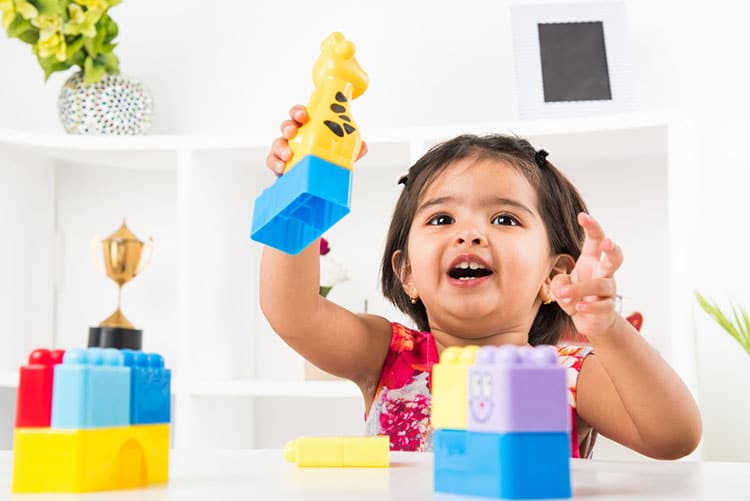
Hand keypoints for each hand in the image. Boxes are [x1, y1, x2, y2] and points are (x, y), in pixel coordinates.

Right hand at [265, 105, 367, 175]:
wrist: (320, 183)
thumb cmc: (328, 160)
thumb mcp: (344, 152)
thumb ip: (354, 148)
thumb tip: (364, 147)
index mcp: (309, 128)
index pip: (300, 115)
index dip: (298, 111)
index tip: (302, 114)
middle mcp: (296, 138)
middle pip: (287, 126)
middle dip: (288, 126)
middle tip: (292, 131)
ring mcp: (287, 152)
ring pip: (277, 144)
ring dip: (280, 146)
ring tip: (287, 154)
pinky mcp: (281, 167)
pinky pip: (273, 162)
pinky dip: (275, 164)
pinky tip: (281, 168)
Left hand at [551, 212, 622, 336]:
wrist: (589, 320)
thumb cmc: (575, 296)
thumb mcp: (560, 285)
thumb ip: (558, 282)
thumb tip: (563, 287)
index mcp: (591, 261)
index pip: (595, 240)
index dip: (592, 227)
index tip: (582, 216)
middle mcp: (604, 273)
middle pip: (615, 258)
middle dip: (612, 249)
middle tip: (607, 243)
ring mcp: (609, 291)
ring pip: (601, 285)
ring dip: (580, 289)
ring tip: (563, 294)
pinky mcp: (608, 308)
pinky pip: (601, 306)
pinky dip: (588, 306)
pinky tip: (578, 307)